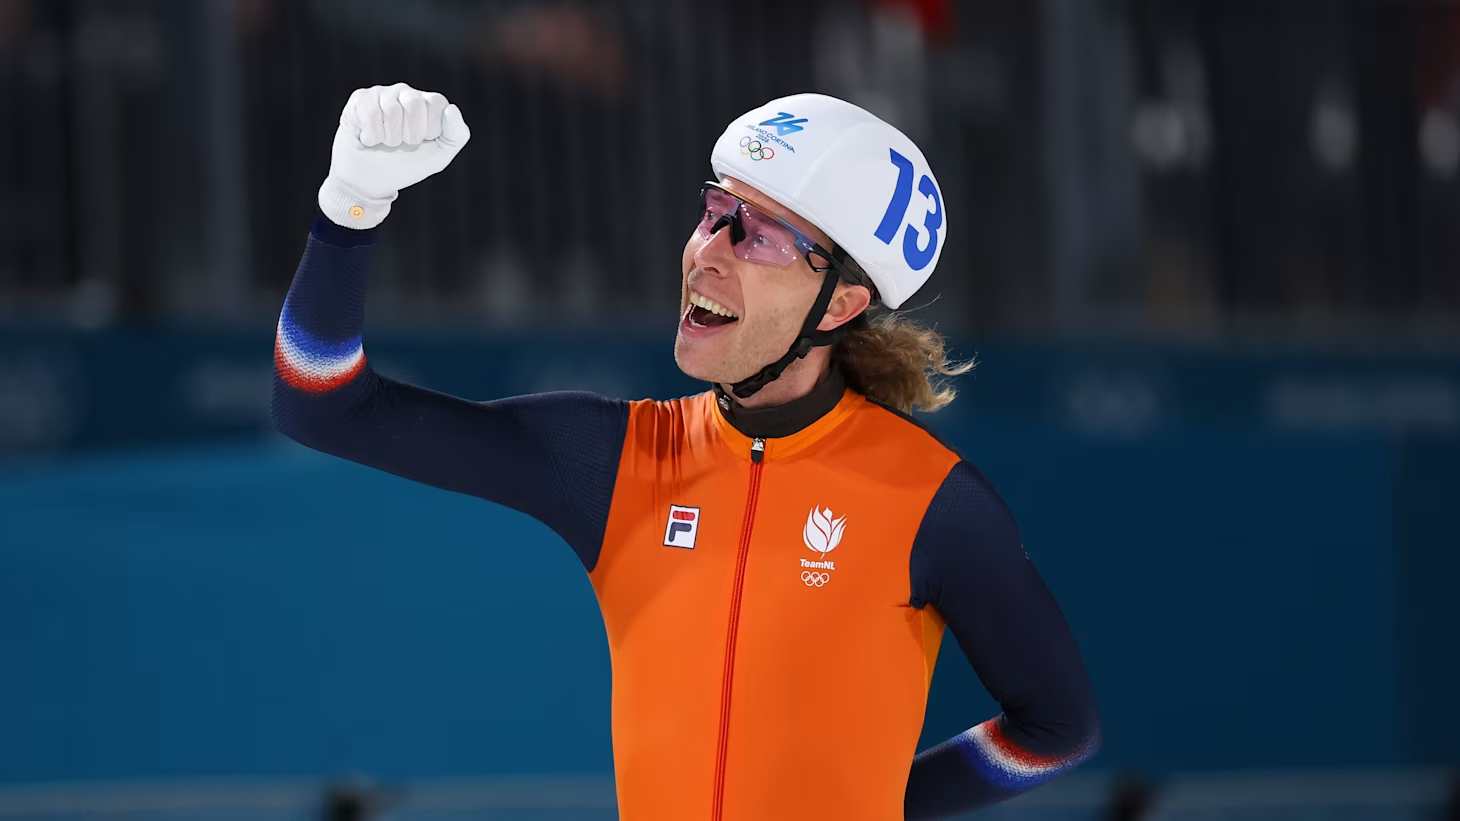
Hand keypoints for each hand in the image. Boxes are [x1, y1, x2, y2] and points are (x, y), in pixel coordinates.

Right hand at [318, 83, 470, 228]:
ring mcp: (382, 94)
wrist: (371, 181)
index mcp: (428, 104)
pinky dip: (372, 136)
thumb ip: (456, 135)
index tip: (422, 142)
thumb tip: (451, 109)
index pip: (437, 102)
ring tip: (385, 142)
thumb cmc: (406, 166)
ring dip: (390, 138)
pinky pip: (370, 113)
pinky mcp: (360, 99)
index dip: (430, 129)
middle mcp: (406, 94)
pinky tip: (369, 139)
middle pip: (414, 103)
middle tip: (403, 144)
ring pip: (391, 109)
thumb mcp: (439, 156)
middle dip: (410, 134)